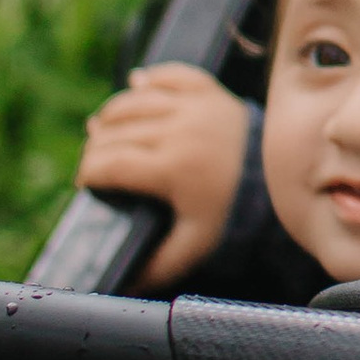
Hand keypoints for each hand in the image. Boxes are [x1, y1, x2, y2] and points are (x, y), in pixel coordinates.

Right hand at [79, 65, 249, 287]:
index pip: (109, 163)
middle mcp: (181, 131)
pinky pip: (170, 75)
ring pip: (135, 100)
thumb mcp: (195, 245)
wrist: (275, 180)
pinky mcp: (209, 90)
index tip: (85, 184)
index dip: (87, 173)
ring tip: (103, 131)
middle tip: (94, 164)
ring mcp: (195, 106)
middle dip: (96, 148)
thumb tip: (123, 284)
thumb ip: (157, 265)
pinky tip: (136, 85)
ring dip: (112, 114)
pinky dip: (149, 79)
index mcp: (173, 169)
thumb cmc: (233, 215)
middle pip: (115, 132)